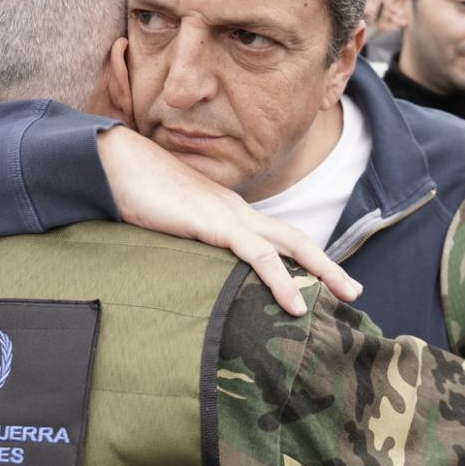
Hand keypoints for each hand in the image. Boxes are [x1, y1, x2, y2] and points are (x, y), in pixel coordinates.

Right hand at [97, 126, 361, 315]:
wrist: (111, 162)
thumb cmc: (128, 192)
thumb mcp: (161, 225)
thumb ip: (177, 244)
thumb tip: (177, 272)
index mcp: (224, 211)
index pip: (272, 236)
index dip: (298, 258)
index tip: (319, 282)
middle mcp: (235, 211)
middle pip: (293, 238)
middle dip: (327, 264)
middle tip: (353, 290)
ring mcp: (228, 215)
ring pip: (289, 245)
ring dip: (322, 270)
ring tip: (346, 296)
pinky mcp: (215, 224)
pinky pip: (258, 256)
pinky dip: (282, 280)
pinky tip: (296, 303)